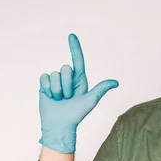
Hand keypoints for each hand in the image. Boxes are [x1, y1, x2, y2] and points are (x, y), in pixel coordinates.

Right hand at [38, 33, 118, 152]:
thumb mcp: (90, 101)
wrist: (59, 125)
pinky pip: (44, 78)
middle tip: (68, 98)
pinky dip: (47, 89)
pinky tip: (50, 97)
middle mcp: (67, 78)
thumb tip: (116, 82)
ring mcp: (56, 81)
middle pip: (65, 69)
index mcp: (79, 79)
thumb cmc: (76, 114)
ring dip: (57, 90)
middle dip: (66, 85)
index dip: (75, 47)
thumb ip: (101, 89)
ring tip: (60, 100)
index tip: (72, 35)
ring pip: (54, 74)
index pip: (77, 60)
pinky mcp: (45, 85)